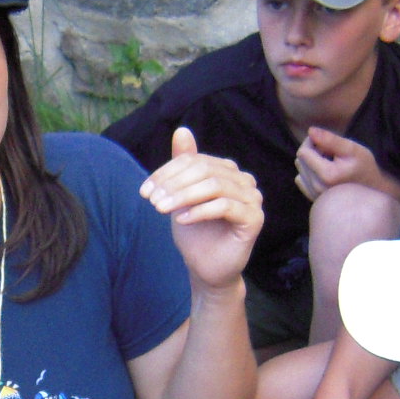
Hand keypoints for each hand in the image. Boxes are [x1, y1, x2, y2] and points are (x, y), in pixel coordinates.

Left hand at [138, 127, 262, 292]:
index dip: (167, 172)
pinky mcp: (254, 219)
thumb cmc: (194, 233)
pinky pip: (225, 207)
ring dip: (183, 196)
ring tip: (162, 209)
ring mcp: (253, 199)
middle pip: (205, 170)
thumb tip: (181, 130)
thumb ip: (183, 165)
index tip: (144, 191)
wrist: (206, 268)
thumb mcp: (181, 196)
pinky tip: (181, 220)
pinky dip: (199, 211)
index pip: (195, 161)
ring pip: (215, 186)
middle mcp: (244, 181)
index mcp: (228, 172)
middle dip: (173, 184)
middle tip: (152, 201)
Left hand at [294, 126, 387, 201]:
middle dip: (311, 152)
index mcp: (326, 175)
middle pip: (300, 161)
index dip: (311, 142)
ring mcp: (314, 196)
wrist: (372, 191)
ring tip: (329, 162)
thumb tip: (310, 131)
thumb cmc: (364, 168)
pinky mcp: (313, 199)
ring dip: (310, 162)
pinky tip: (324, 173)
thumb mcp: (351, 149)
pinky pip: (300, 181)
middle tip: (330, 152)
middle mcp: (317, 188)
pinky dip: (309, 174)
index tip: (324, 141)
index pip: (303, 152)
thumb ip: (330, 140)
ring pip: (300, 170)